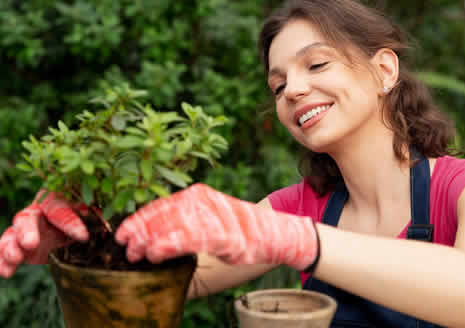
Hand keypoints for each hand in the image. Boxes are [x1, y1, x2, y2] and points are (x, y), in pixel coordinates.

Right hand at [0, 191, 88, 277]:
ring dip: (10, 246)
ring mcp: (25, 229)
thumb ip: (96, 218)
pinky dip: (2, 261)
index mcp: (57, 200)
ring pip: (12, 234)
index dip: (71, 222)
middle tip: (31, 243)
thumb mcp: (93, 215)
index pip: (61, 209)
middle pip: (27, 218)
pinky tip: (5, 272)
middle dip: (28, 230)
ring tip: (15, 258)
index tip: (83, 236)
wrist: (76, 230)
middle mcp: (37, 212)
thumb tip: (109, 225)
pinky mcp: (19, 246)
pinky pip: (5, 250)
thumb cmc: (86, 217)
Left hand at [115, 183, 317, 269]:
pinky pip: (190, 238)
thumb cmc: (235, 228)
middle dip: (139, 231)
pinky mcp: (221, 233)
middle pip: (161, 214)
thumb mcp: (206, 219)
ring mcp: (211, 215)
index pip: (160, 205)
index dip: (138, 219)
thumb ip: (183, 222)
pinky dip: (170, 244)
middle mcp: (200, 199)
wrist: (271, 232)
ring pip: (172, 225)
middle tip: (125, 248)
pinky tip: (156, 252)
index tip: (121, 233)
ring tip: (136, 253)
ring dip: (149, 240)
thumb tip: (154, 236)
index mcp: (194, 194)